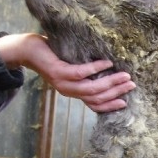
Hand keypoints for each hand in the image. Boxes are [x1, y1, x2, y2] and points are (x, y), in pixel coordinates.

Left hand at [0, 33, 135, 112]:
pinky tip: (107, 63)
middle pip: (96, 97)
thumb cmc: (51, 56)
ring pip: (91, 88)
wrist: (26, 51)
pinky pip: (81, 73)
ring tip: (124, 75)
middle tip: (131, 84)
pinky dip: (96, 68)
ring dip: (110, 82)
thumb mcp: (70, 68)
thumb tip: (108, 69)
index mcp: (72, 92)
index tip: (126, 102)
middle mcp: (68, 91)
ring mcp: (63, 83)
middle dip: (116, 92)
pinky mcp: (58, 72)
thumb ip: (84, 73)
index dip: (110, 105)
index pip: (94, 105)